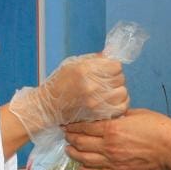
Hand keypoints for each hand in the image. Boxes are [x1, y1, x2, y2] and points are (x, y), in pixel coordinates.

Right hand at [8, 53, 126, 138]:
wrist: (48, 107)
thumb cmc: (59, 84)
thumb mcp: (72, 64)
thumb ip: (94, 59)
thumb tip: (111, 54)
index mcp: (86, 69)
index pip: (116, 65)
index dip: (113, 67)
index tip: (108, 70)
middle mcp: (92, 85)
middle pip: (120, 78)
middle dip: (115, 79)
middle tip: (106, 82)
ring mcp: (96, 102)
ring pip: (123, 93)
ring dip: (118, 92)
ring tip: (109, 93)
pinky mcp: (98, 115)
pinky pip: (121, 108)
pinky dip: (120, 104)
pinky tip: (112, 102)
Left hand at [64, 109, 170, 169]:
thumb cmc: (158, 127)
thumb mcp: (136, 113)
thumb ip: (119, 115)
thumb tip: (110, 116)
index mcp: (111, 129)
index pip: (84, 127)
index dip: (73, 125)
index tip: (67, 123)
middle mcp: (108, 146)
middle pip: (81, 143)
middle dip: (71, 138)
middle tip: (66, 135)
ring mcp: (112, 162)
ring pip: (85, 160)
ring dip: (74, 154)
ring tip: (69, 149)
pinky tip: (82, 168)